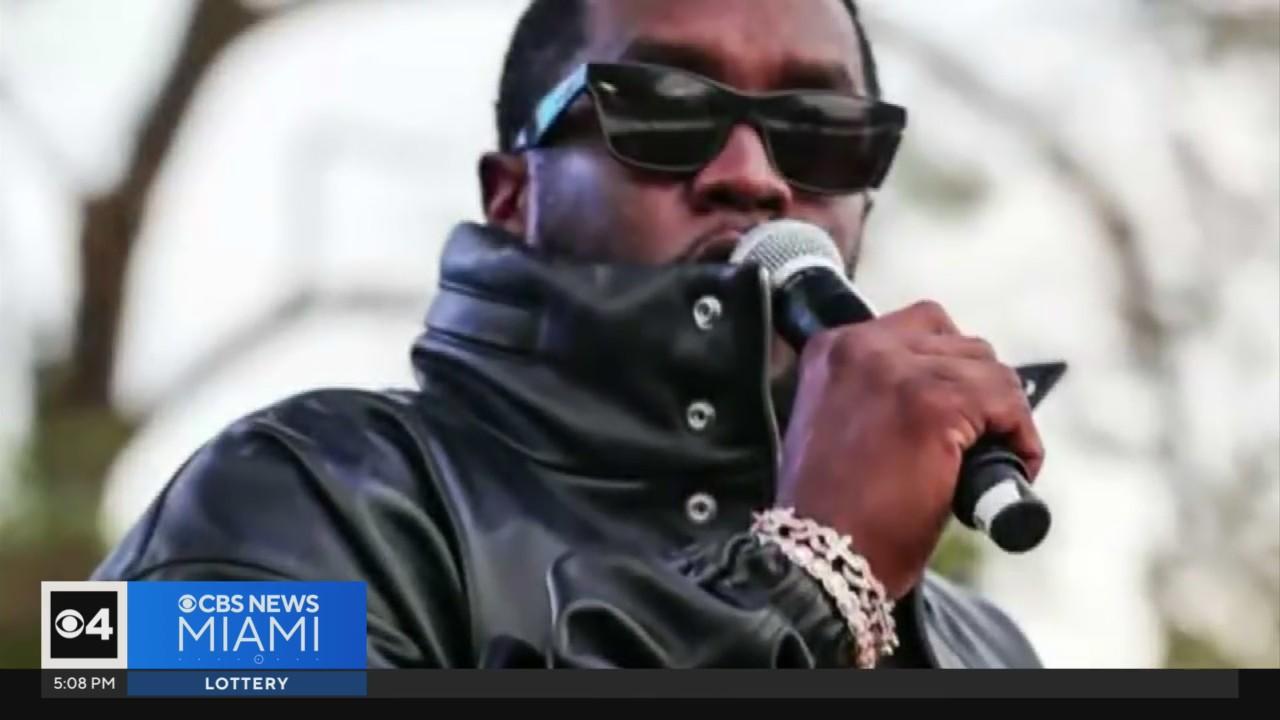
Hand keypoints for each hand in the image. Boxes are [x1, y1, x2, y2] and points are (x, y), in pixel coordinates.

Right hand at [775, 301, 1043, 598]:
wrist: (822, 558)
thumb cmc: (829, 511)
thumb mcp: (836, 425)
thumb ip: (872, 393)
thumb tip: (940, 390)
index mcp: (832, 350)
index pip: (917, 327)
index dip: (948, 367)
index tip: (960, 407)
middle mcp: (861, 348)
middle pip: (957, 341)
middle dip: (978, 387)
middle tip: (982, 435)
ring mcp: (898, 372)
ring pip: (988, 369)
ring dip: (1002, 411)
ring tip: (997, 455)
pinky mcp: (935, 403)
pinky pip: (1006, 401)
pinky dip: (1021, 435)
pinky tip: (1016, 465)